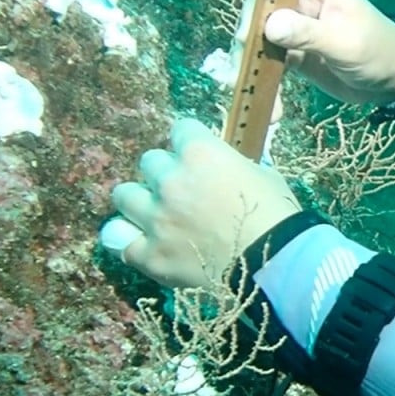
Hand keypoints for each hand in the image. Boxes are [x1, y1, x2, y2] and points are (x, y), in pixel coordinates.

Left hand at [100, 118, 301, 288]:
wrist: (276, 266)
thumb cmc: (278, 217)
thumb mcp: (265, 176)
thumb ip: (237, 166)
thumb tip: (231, 165)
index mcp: (201, 153)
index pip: (181, 129)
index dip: (192, 143)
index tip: (201, 158)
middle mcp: (170, 180)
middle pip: (150, 162)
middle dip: (166, 173)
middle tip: (184, 192)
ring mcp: (156, 218)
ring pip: (124, 195)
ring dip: (141, 202)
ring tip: (157, 215)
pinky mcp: (150, 254)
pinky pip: (116, 238)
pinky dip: (127, 239)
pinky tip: (140, 241)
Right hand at [257, 0, 394, 104]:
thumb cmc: (378, 51)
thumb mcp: (345, 43)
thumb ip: (308, 33)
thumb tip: (270, 26)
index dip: (254, 2)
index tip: (248, 34)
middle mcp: (299, 1)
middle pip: (257, 12)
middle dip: (247, 43)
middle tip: (243, 73)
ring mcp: (293, 27)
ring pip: (258, 40)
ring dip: (251, 68)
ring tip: (248, 93)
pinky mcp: (293, 52)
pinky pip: (269, 63)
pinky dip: (265, 83)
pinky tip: (271, 109)